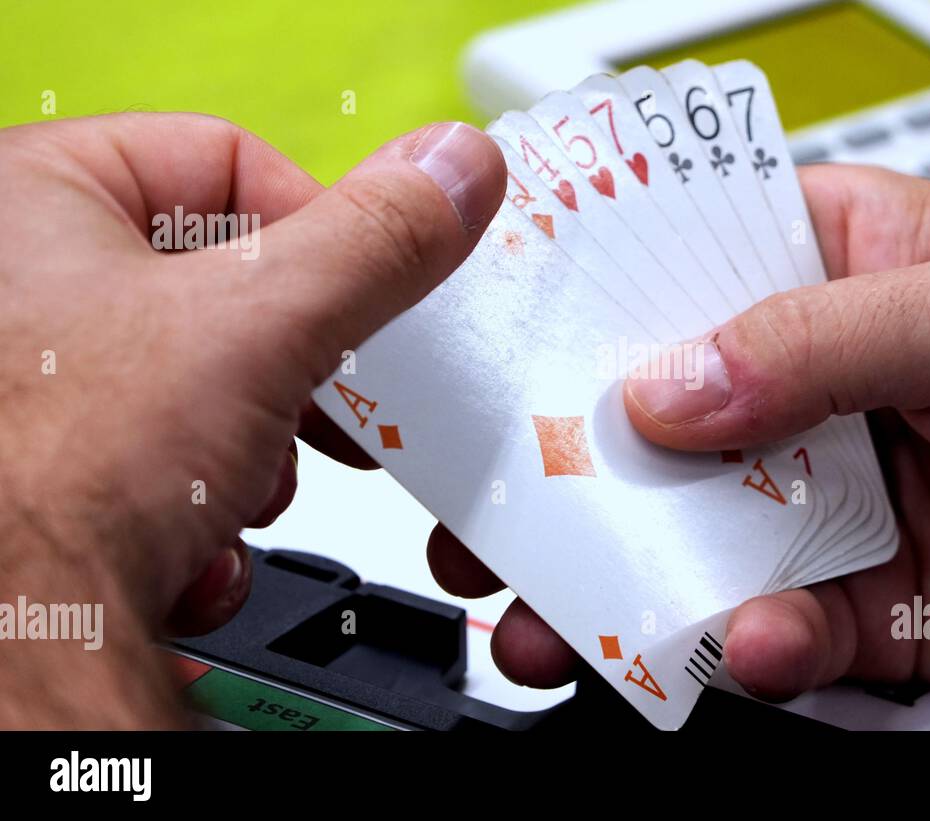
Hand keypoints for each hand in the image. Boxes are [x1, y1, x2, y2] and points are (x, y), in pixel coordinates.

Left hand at [0, 113, 504, 725]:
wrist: (19, 638)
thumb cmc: (54, 480)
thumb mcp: (260, 329)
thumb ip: (374, 241)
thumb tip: (454, 168)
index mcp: (30, 194)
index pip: (224, 159)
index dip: (310, 232)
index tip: (347, 298)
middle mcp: (17, 278)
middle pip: (224, 282)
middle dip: (282, 370)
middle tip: (303, 401)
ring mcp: (30, 377)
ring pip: (207, 378)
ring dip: (252, 449)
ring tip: (233, 487)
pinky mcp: (49, 464)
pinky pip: (165, 447)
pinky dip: (202, 501)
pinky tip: (190, 540)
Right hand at [429, 165, 929, 699]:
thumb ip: (820, 342)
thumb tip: (668, 387)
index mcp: (840, 268)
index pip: (682, 264)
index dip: (586, 298)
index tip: (500, 342)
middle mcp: (818, 384)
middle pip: (659, 416)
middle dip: (572, 462)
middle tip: (495, 498)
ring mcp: (836, 494)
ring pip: (695, 533)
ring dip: (624, 576)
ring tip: (557, 610)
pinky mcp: (868, 599)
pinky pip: (775, 626)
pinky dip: (750, 642)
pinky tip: (753, 638)